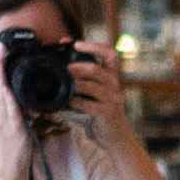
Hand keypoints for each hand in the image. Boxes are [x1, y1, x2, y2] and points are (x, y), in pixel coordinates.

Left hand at [58, 49, 165, 179]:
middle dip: (78, 67)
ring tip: (65, 86)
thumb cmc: (102, 111)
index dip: (94, 46)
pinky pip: (88, 105)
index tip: (76, 44)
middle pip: (97, 70)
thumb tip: (63, 65)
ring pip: (92, 86)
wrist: (116, 136)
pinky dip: (75, 102)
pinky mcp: (107, 113)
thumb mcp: (96, 91)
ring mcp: (112, 99)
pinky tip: (68, 103)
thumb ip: (84, 77)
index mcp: (112, 75)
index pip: (110, 53)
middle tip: (66, 68)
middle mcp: (114, 85)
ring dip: (75, 85)